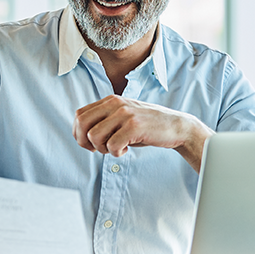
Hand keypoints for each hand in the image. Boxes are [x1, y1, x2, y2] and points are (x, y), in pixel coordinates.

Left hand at [73, 95, 213, 172]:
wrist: (175, 126)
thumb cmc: (147, 126)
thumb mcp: (122, 117)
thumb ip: (103, 120)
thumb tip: (80, 135)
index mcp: (110, 100)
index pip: (79, 115)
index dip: (79, 133)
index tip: (90, 144)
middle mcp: (115, 104)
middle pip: (82, 124)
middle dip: (85, 142)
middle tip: (99, 149)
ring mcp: (125, 114)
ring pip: (94, 136)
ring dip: (102, 148)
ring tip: (116, 147)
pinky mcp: (134, 126)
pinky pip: (112, 145)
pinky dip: (116, 153)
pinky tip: (126, 149)